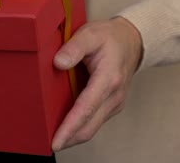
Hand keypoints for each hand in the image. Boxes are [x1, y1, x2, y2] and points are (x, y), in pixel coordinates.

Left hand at [51, 16, 142, 151]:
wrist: (132, 41)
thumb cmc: (110, 37)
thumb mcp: (90, 34)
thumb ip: (74, 47)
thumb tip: (58, 63)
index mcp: (108, 79)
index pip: (86, 109)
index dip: (70, 128)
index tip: (56, 142)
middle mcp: (114, 95)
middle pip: (89, 126)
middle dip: (69, 139)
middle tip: (48, 145)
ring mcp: (114, 103)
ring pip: (91, 127)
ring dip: (73, 136)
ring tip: (53, 139)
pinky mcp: (110, 105)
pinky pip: (94, 121)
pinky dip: (79, 128)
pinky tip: (66, 128)